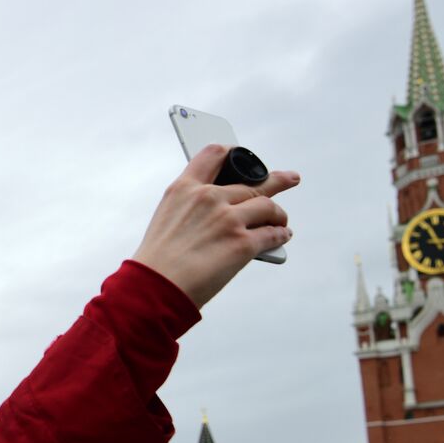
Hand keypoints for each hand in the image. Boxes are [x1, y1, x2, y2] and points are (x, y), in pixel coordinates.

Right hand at [132, 143, 298, 308]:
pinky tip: (282, 235)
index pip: (214, 156)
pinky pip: (272, 234)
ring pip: (267, 207)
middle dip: (274, 181)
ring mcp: (227, 219)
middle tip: (289, 178)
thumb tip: (222, 213)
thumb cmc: (157, 261)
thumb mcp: (167, 220)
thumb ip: (192, 208)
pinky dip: (280, 235)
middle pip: (251, 183)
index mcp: (184, 189)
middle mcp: (208, 198)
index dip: (233, 154)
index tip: (243, 158)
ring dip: (278, 214)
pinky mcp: (243, 243)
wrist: (154, 288)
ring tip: (281, 220)